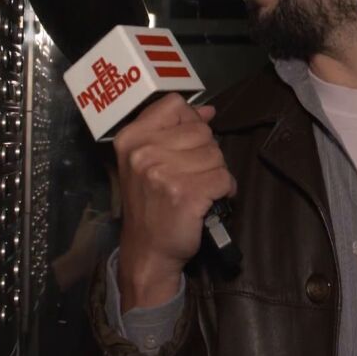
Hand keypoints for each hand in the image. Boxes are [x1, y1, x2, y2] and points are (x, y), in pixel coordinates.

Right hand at [113, 93, 234, 310]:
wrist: (148, 251)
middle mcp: (143, 152)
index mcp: (131, 138)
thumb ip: (175, 129)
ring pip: (216, 155)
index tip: (187, 143)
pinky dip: (225, 191)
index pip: (174, 104)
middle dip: (206, 153)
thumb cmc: (151, 204)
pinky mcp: (186, 194)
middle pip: (201, 131)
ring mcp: (163, 173)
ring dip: (216, 174)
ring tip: (199, 190)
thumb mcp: (148, 160)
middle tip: (191, 176)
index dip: (190, 121)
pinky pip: (225, 179)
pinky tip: (208, 201)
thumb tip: (208, 111)